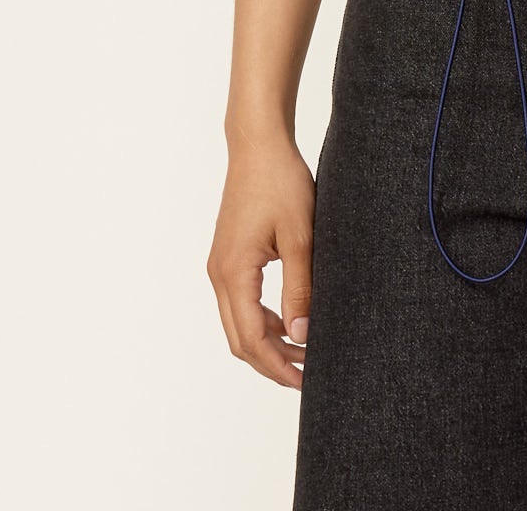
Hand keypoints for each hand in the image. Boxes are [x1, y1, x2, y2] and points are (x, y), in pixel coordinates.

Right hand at [206, 134, 315, 388]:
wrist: (258, 145)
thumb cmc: (280, 183)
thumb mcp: (300, 236)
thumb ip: (300, 288)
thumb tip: (302, 335)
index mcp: (234, 273)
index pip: (252, 339)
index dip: (277, 366)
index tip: (305, 381)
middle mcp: (220, 274)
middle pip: (240, 339)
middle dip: (272, 362)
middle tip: (306, 375)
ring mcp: (221, 265)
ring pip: (239, 322)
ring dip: (268, 341)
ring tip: (304, 350)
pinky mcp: (229, 256)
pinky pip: (242, 302)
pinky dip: (263, 319)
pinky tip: (290, 320)